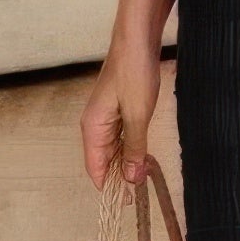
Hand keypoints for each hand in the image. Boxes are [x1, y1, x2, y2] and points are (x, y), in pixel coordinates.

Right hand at [80, 31, 160, 188]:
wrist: (137, 40)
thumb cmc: (134, 73)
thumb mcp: (138, 116)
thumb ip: (133, 149)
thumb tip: (130, 178)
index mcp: (92, 128)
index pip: (95, 169)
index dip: (109, 187)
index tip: (127, 200)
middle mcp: (94, 125)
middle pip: (103, 162)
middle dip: (120, 176)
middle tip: (142, 188)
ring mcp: (105, 117)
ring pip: (113, 150)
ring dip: (128, 162)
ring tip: (146, 172)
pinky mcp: (117, 110)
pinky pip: (121, 137)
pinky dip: (132, 147)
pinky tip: (145, 153)